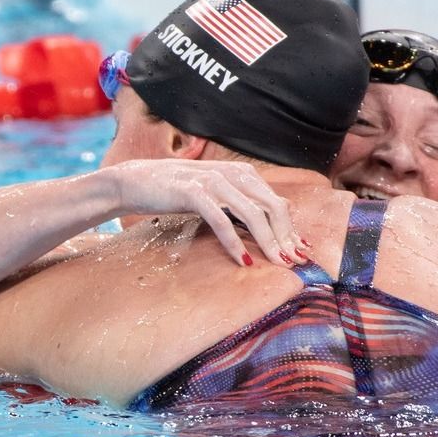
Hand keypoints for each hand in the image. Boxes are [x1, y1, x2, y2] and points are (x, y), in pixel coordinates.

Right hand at [108, 159, 307, 268]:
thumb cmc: (178, 192)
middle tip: (294, 261)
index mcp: (242, 173)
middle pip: (272, 207)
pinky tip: (243, 260)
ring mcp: (213, 181)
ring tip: (278, 262)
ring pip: (252, 214)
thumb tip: (272, 228)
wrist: (136, 182)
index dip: (292, 228)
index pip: (277, 202)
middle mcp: (232, 173)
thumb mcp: (216, 194)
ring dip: (268, 241)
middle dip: (286, 236)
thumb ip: (242, 205)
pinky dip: (235, 242)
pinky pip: (221, 220)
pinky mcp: (193, 192)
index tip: (302, 251)